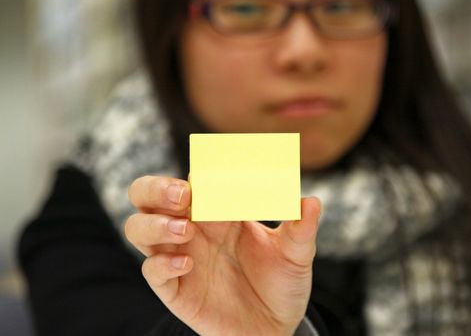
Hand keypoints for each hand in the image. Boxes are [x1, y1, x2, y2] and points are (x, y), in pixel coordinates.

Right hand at [125, 176, 320, 335]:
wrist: (275, 328)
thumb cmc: (282, 284)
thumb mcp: (296, 254)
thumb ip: (301, 228)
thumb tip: (310, 200)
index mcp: (219, 212)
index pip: (195, 179)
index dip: (199, 171)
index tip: (213, 172)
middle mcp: (193, 229)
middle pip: (148, 196)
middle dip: (156, 188)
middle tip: (183, 194)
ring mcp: (180, 257)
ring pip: (138, 228)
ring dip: (154, 223)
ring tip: (185, 228)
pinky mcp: (175, 289)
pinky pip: (151, 271)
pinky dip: (162, 264)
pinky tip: (188, 264)